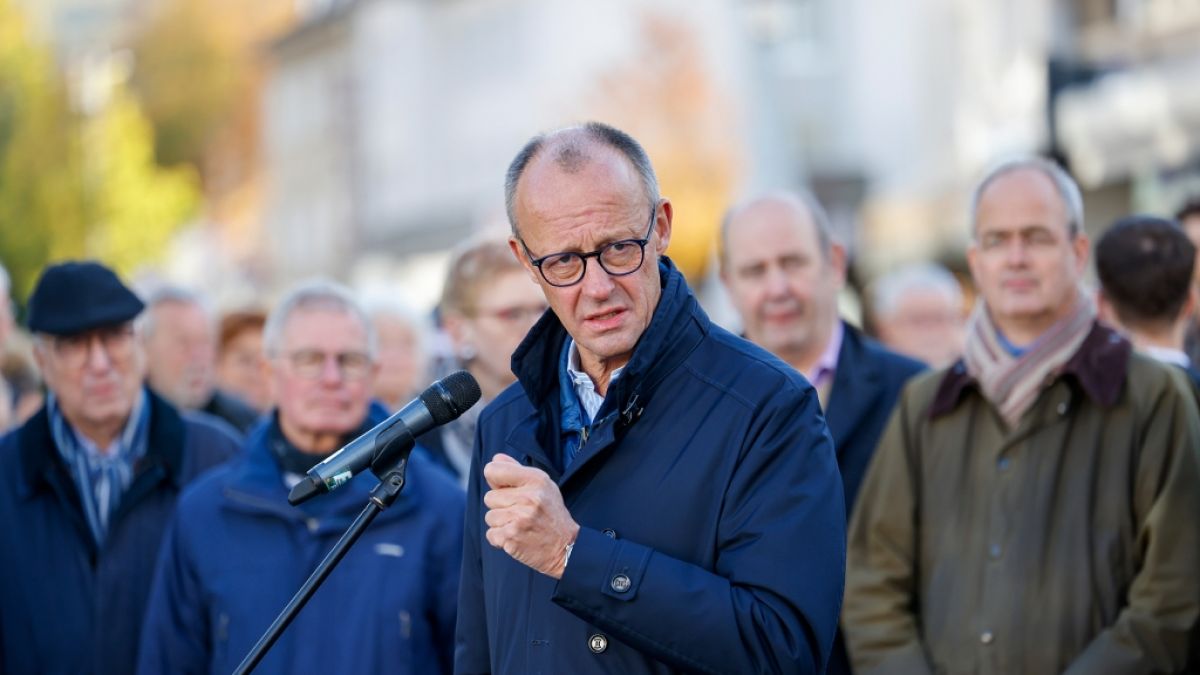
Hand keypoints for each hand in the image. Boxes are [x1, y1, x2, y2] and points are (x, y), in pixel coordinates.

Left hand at [483, 453, 579, 578]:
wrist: (566, 547)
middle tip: (520, 512)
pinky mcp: (511, 538)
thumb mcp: (543, 486)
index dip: (495, 480)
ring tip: (519, 525)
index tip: (504, 488)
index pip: (493, 470)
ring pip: (489, 516)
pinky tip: (516, 536)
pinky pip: (490, 534)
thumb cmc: (552, 514)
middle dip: (501, 505)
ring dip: (501, 523)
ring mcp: (519, 519)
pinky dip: (500, 538)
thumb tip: (496, 459)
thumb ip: (517, 470)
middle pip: (489, 497)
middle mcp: (527, 498)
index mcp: (535, 480)